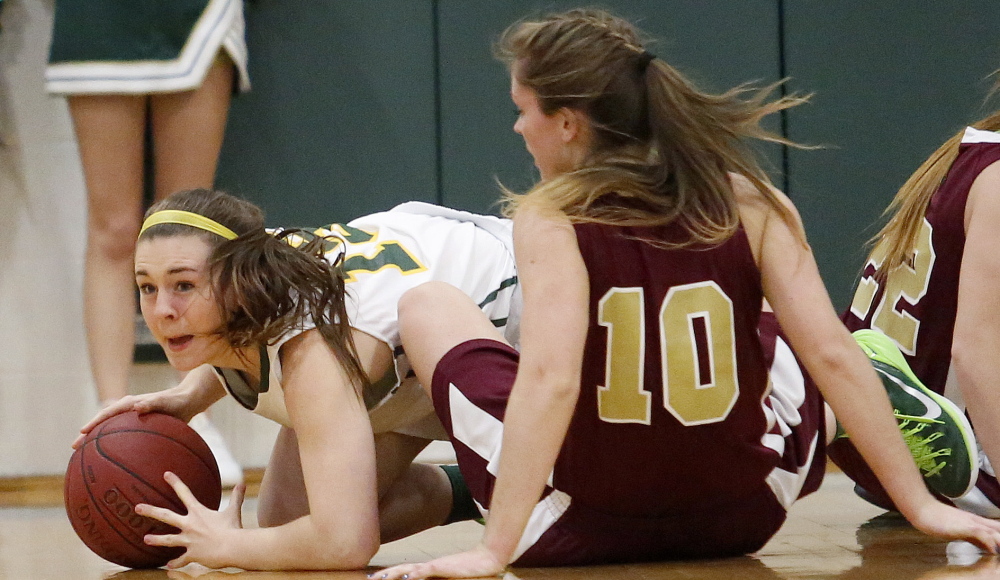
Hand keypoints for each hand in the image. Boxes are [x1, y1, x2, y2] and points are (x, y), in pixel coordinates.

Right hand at [73, 388, 200, 448]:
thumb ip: (152, 403)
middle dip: (88, 434)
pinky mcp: (138, 426)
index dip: (93, 423)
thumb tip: (136, 407)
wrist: (187, 401)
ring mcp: (131, 419)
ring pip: (109, 431)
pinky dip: (113, 446)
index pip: (107, 414)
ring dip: (97, 441)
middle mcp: (127, 411)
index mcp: (130, 404)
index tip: (81, 433)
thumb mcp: (165, 402)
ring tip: (85, 455)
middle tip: (74, 447)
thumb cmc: (177, 401)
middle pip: (103, 423)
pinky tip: (113, 460)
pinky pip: (122, 437)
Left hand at [137, 472, 246, 568]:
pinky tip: (169, 566)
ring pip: (168, 540)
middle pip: (166, 516)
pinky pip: (181, 560)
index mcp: (198, 512)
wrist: (232, 547)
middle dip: (150, 511)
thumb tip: (243, 483)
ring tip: (145, 539)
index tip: (166, 474)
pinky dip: (176, 563)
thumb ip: (236, 496)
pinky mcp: (192, 554)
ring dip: (156, 539)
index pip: (185, 493)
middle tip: (137, 508)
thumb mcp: (234, 510)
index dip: (175, 482)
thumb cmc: (233, 528)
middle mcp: (190, 525)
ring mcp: (189, 540)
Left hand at [373, 544, 505, 579]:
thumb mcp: (448, 576)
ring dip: (394, 574)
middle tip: (370, 578)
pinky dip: (415, 573)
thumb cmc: (468, 570)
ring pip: (409, 569)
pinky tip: (407, 576)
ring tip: (380, 578)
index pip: (404, 570)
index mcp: (428, 569)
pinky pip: (426, 570)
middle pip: (402, 569)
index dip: (390, 574)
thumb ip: (435, 577)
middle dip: (385, 574)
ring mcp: (435, 566)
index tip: (376, 577)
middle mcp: (428, 566)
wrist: (485, 559)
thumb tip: (421, 577)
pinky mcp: (443, 567)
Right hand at [906, 500, 999, 553]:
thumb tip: (978, 543)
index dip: (998, 535)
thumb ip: (966, 533)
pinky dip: (990, 542)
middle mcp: (974, 521)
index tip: (998, 545)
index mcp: (973, 520)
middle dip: (999, 538)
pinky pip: (982, 534)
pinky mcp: (964, 526)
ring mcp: (970, 523)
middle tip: (999, 548)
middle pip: (997, 529)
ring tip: (999, 550)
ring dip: (999, 540)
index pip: (994, 527)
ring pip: (994, 532)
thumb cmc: (932, 516)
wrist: (921, 508)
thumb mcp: (953, 526)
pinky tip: (992, 550)